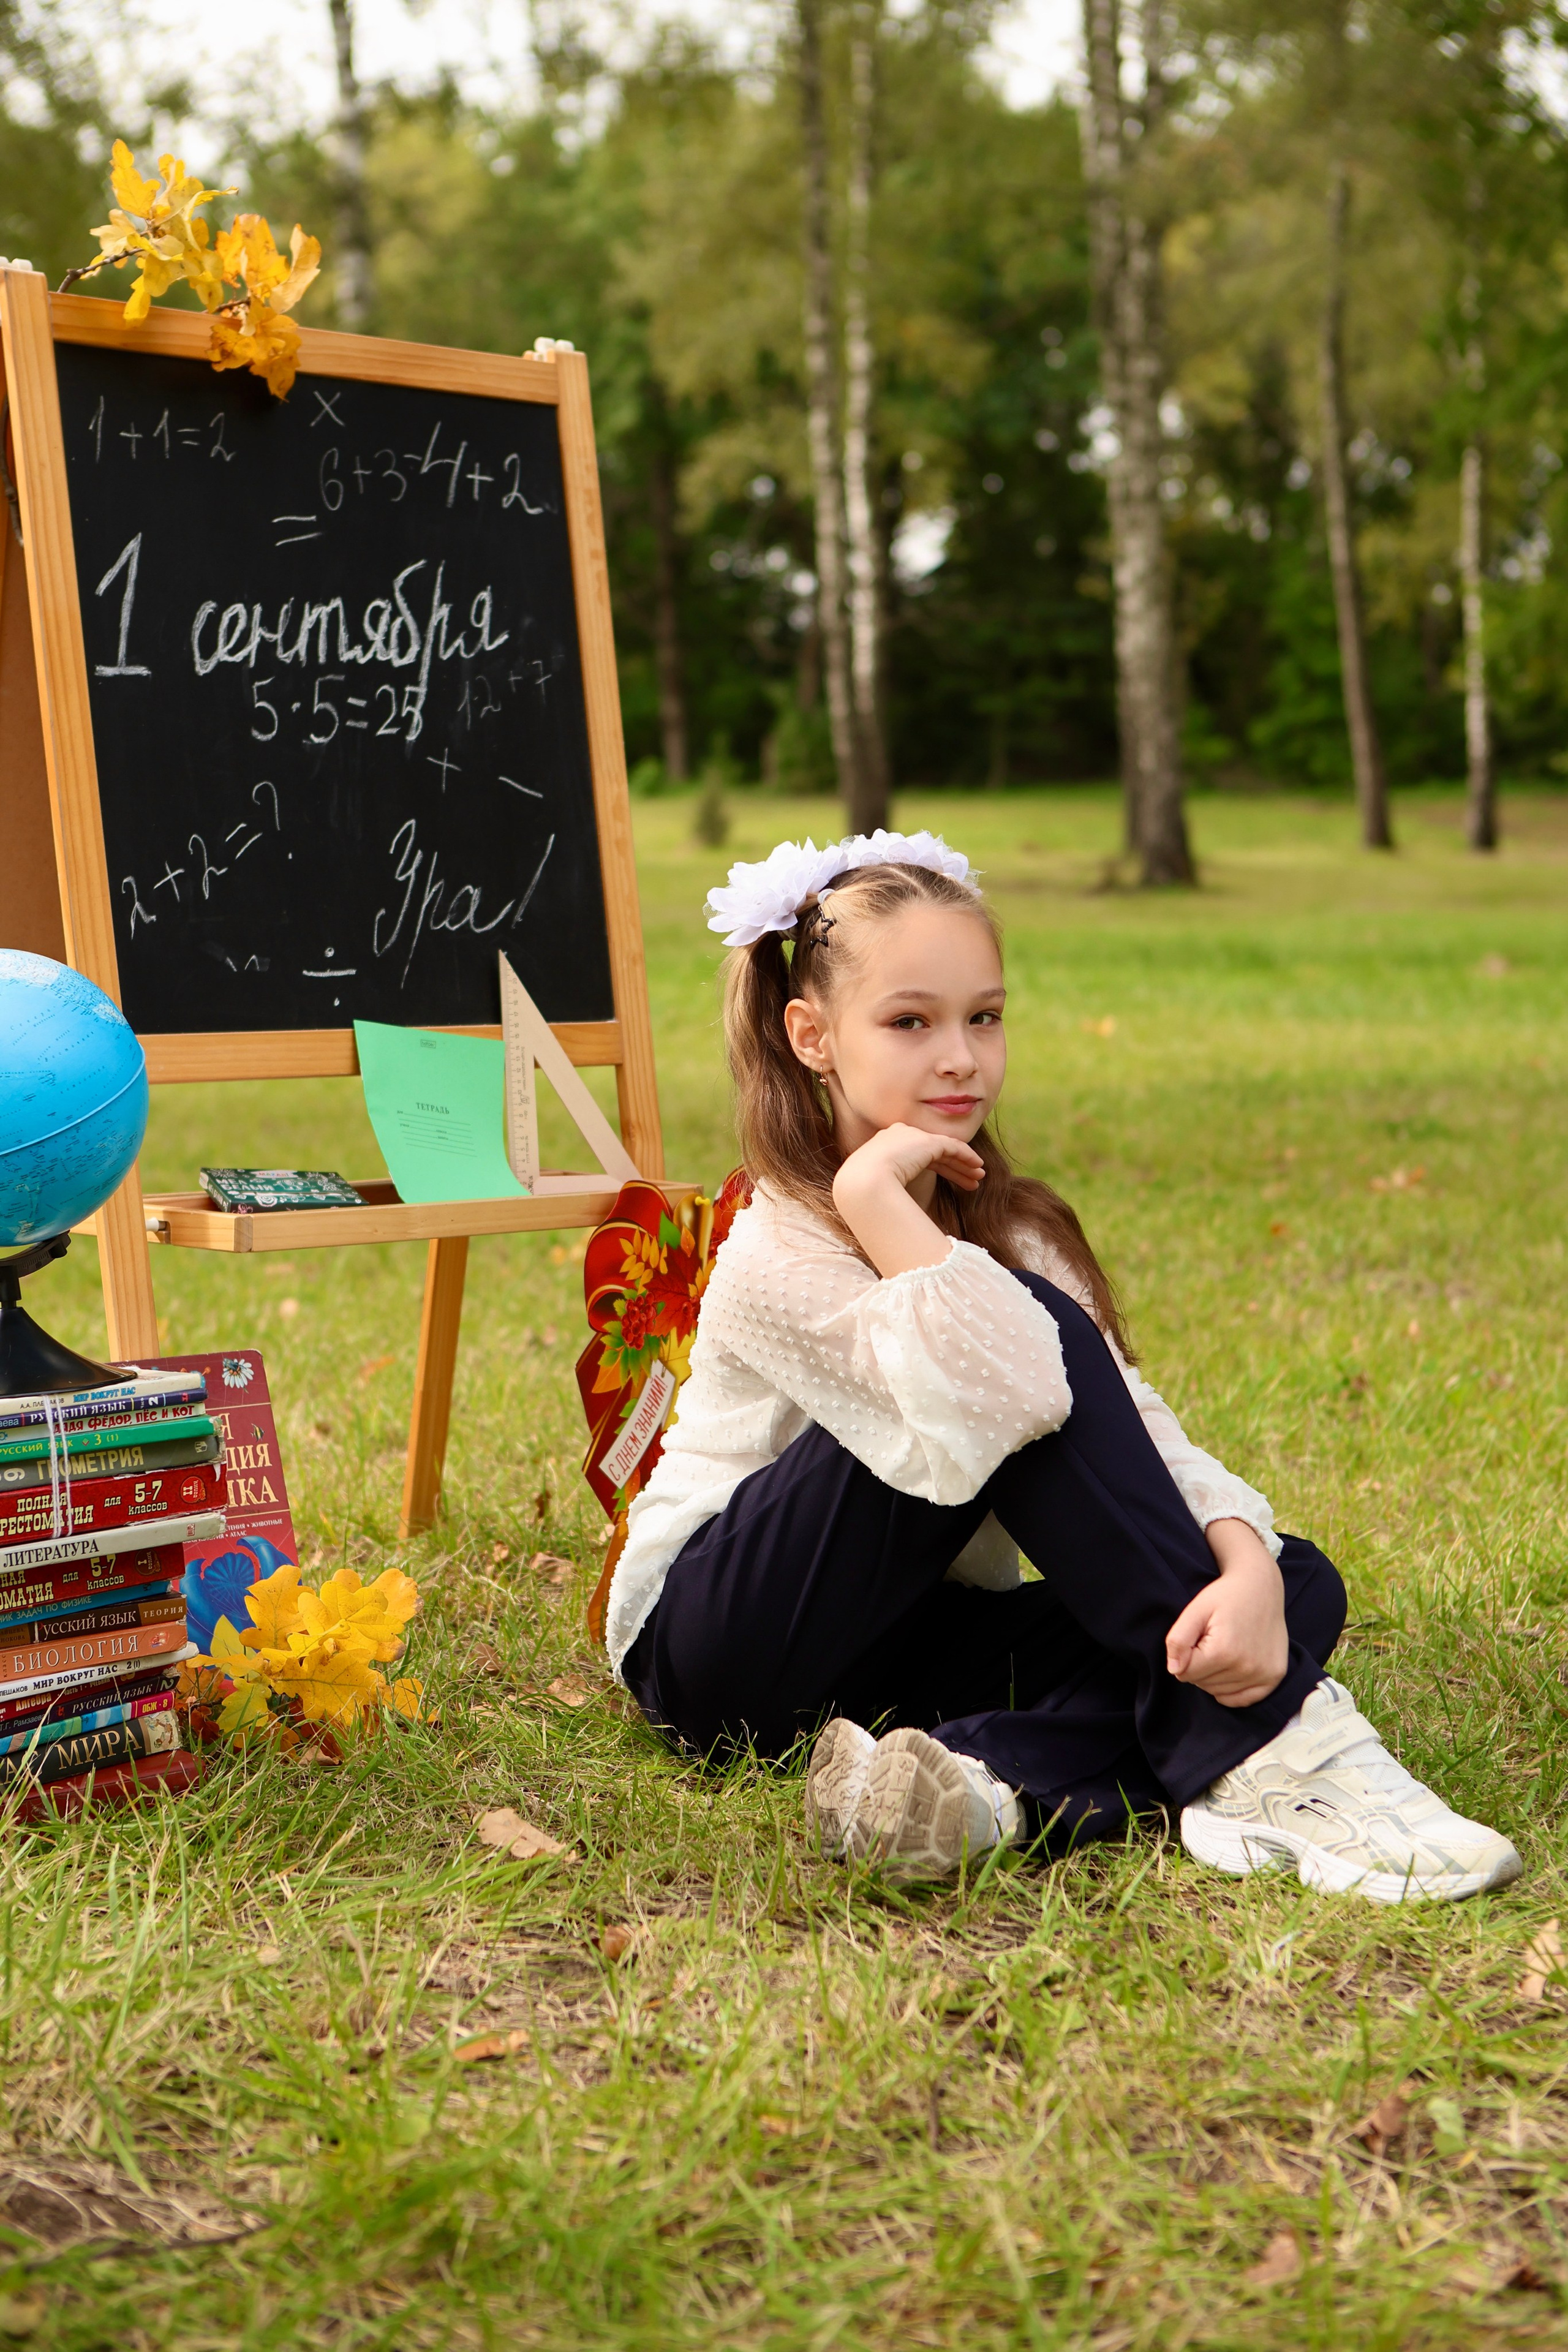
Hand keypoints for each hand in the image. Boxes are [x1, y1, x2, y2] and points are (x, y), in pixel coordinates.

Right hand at [835, 1121, 984, 1207]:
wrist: (863, 1183)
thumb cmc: (865, 1195)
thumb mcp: (877, 1189)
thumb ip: (889, 1189)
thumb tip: (897, 1209)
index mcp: (883, 1147)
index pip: (916, 1155)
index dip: (937, 1168)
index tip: (950, 1182)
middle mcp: (897, 1136)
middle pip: (932, 1152)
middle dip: (953, 1167)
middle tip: (970, 1180)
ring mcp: (912, 1136)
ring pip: (944, 1150)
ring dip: (963, 1164)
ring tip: (979, 1178)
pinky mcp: (926, 1141)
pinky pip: (952, 1146)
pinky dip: (966, 1156)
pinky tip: (978, 1166)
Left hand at [1165, 1526, 1287, 1707]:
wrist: (1261, 1586)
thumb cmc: (1226, 1596)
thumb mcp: (1195, 1610)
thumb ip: (1178, 1640)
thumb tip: (1174, 1669)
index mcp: (1224, 1651)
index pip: (1185, 1673)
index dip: (1184, 1655)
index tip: (1196, 1637)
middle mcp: (1246, 1667)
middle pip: (1202, 1684)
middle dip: (1200, 1665)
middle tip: (1211, 1640)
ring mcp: (1263, 1674)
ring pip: (1219, 1692)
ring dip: (1215, 1675)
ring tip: (1225, 1648)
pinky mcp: (1274, 1677)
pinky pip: (1244, 1699)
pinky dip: (1232, 1689)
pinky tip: (1232, 1667)